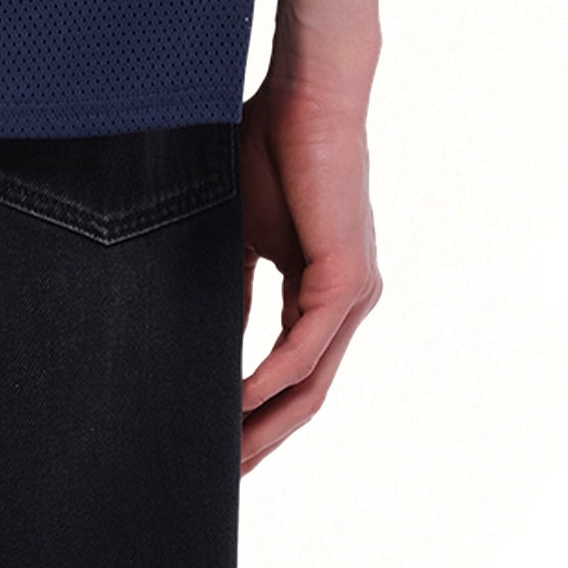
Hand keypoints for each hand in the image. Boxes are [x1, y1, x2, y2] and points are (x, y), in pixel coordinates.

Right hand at [238, 69, 382, 470]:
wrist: (307, 95)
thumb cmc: (272, 145)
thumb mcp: (243, 230)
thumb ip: (235, 285)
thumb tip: (215, 338)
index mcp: (321, 287)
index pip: (292, 369)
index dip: (257, 409)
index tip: (217, 437)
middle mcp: (346, 300)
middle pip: (307, 392)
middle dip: (264, 435)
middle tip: (223, 472)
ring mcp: (352, 293)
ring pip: (311, 382)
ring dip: (267, 421)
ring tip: (228, 454)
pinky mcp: (347, 278)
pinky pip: (307, 348)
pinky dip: (271, 378)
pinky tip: (238, 398)